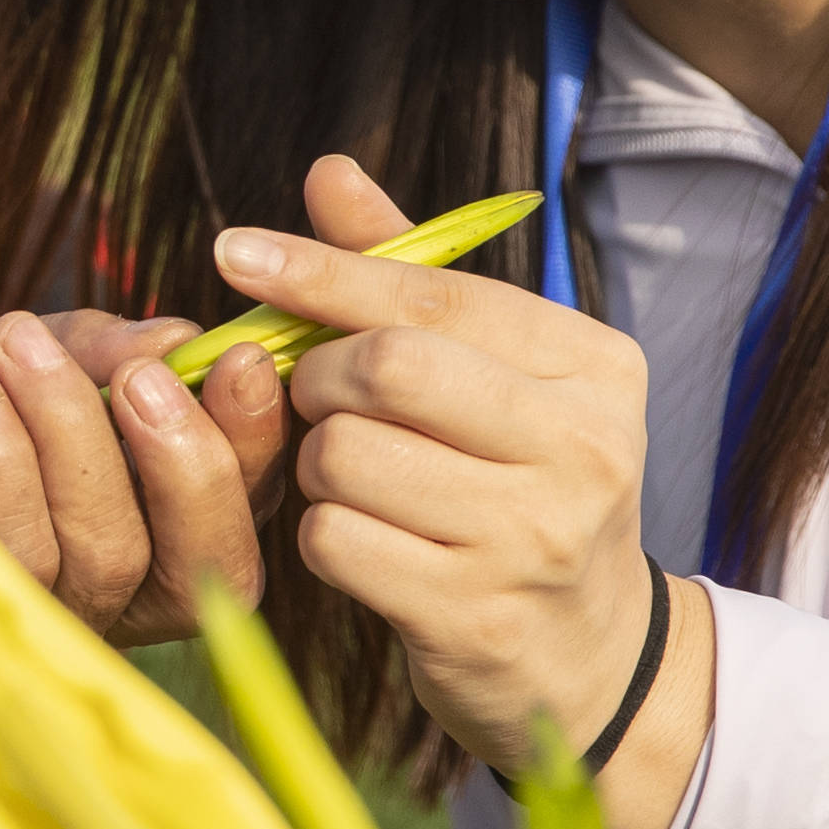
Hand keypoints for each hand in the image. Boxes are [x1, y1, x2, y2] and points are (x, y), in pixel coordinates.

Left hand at [0, 303, 296, 685]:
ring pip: (102, 557)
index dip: (255, 450)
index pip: (230, 524)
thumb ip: (90, 351)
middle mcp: (88, 613)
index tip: (241, 355)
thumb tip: (191, 339)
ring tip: (1, 349)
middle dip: (188, 461)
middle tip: (138, 372)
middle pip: (203, 571)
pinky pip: (6, 572)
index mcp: (121, 542)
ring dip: (65, 429)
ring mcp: (18, 644)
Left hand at [236, 154, 703, 828]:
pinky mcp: (474, 616)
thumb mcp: (496, 377)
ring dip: (314, 462)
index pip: (432, 296)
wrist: (586, 656)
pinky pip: (335, 539)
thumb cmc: (518, 487)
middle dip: (316, 376)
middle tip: (315, 398)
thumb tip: (328, 172)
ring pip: (345, 455)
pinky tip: (364, 541)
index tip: (233, 249)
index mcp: (594, 367)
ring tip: (353, 478)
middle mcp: (584, 449)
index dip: (321, 270)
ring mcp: (534, 539)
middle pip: (384, 369)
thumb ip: (412, 277)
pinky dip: (322, 533)